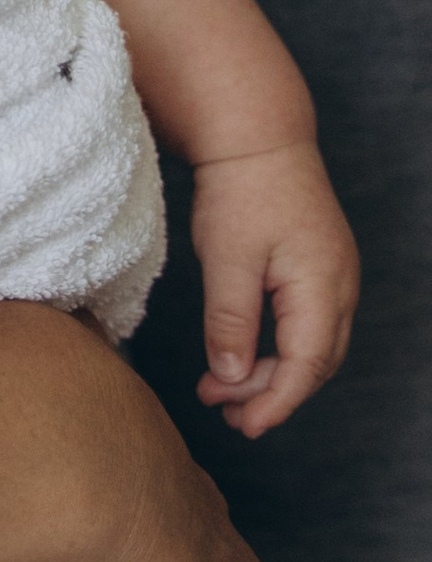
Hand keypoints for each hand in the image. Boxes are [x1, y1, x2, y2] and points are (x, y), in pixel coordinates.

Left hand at [191, 142, 358, 437]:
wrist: (257, 136)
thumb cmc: (241, 190)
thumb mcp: (227, 259)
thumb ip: (231, 322)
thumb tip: (232, 378)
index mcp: (323, 285)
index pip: (306, 365)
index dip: (276, 402)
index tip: (243, 425)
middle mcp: (341, 285)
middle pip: (315, 363)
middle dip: (271, 394)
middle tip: (221, 410)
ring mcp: (335, 276)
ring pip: (314, 347)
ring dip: (273, 373)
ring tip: (222, 391)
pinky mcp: (321, 268)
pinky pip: (309, 325)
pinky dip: (279, 348)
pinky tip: (244, 355)